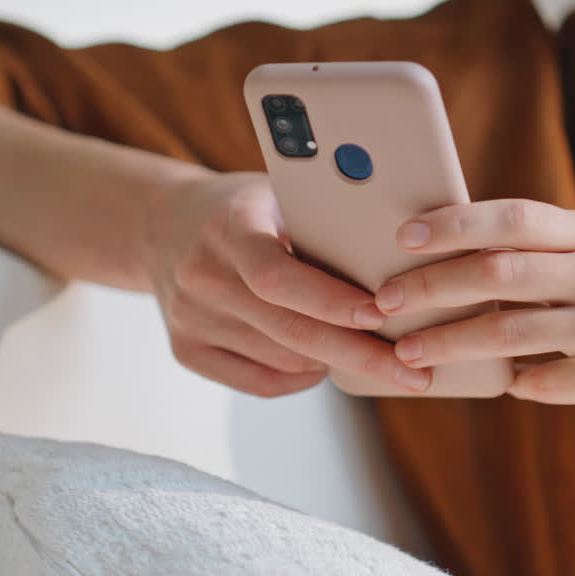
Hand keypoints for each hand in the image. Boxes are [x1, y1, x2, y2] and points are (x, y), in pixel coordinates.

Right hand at [142, 171, 431, 397]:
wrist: (161, 225)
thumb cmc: (244, 208)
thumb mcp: (276, 193)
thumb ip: (322, 223)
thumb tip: (401, 260)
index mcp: (227, 227)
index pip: (277, 276)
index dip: (331, 300)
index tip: (383, 313)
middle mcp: (201, 276)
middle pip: (287, 330)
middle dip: (358, 355)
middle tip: (413, 374)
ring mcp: (189, 318)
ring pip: (280, 360)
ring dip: (334, 363)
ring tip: (380, 358)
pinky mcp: (185, 351)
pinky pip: (258, 382)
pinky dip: (301, 378)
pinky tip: (324, 363)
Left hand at [373, 199, 574, 435]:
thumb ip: (555, 257)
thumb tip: (460, 257)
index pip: (513, 217)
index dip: (452, 223)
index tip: (402, 234)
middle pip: (498, 271)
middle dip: (430, 285)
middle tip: (382, 301)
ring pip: (508, 331)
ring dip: (447, 343)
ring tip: (406, 351)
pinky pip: (542, 383)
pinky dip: (513, 384)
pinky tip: (496, 385)